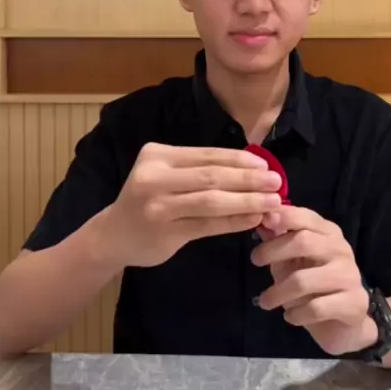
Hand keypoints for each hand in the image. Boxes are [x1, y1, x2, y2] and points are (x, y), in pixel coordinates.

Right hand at [97, 143, 281, 268]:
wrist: (113, 235)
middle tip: (277, 183)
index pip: (206, 155)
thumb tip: (254, 171)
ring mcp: (158, 206)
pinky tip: (253, 220)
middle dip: (248, 179)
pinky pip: (207, 225)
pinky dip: (233, 221)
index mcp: (157, 155)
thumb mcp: (166, 176)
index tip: (266, 166)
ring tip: (272, 202)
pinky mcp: (165, 232)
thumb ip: (200, 172)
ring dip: (247, 201)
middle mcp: (154, 177)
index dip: (239, 160)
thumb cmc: (148, 200)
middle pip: (211, 176)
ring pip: (211, 200)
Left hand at [251, 207, 377, 356]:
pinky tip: (290, 317)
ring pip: (304, 281)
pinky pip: (316, 308)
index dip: (283, 217)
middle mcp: (341, 250)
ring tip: (265, 301)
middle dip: (273, 250)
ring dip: (278, 293)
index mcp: (328, 233)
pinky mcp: (353, 303)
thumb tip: (262, 223)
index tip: (263, 222)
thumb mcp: (293, 260)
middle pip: (304, 242)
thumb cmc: (315, 286)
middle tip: (254, 260)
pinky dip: (296, 314)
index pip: (306, 217)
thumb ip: (279, 242)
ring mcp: (350, 276)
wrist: (345, 323)